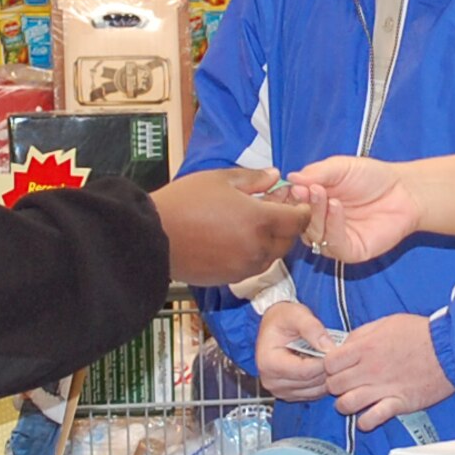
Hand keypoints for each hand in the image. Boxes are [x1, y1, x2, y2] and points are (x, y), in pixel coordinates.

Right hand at [152, 169, 311, 288]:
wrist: (154, 236)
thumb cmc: (184, 203)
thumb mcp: (220, 180)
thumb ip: (254, 178)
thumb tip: (274, 176)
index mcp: (260, 220)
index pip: (298, 219)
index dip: (301, 209)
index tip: (294, 201)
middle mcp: (257, 248)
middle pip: (288, 240)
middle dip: (286, 225)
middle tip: (274, 209)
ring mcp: (244, 266)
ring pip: (272, 255)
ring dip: (270, 241)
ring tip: (253, 224)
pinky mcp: (230, 278)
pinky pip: (253, 266)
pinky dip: (253, 254)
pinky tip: (237, 239)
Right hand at [254, 301, 334, 401]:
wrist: (275, 326)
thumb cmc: (282, 319)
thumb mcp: (296, 314)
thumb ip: (311, 328)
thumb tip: (328, 347)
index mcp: (268, 362)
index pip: (304, 371)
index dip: (325, 361)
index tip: (337, 350)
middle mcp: (271, 381)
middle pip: (311, 382)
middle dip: (329, 368)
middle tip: (340, 354)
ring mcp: (280, 390)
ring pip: (316, 391)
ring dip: (328, 376)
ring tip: (332, 358)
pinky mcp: (290, 394)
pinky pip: (315, 394)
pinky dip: (324, 382)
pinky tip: (326, 366)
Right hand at [288, 156, 422, 263]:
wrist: (404, 191)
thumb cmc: (374, 178)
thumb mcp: (341, 166)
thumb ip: (316, 172)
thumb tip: (291, 178)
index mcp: (314, 203)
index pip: (292, 205)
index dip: (289, 198)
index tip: (291, 186)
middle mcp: (321, 222)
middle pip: (298, 223)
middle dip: (301, 206)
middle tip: (308, 190)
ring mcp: (334, 238)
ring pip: (312, 236)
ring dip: (315, 215)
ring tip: (323, 195)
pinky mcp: (350, 251)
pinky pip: (333, 245)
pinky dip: (331, 226)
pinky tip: (336, 207)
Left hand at [323, 313, 453, 432]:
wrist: (452, 348)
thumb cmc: (421, 333)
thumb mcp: (386, 323)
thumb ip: (361, 335)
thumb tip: (344, 346)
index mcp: (366, 347)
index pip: (329, 363)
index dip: (329, 366)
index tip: (336, 367)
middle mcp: (371, 368)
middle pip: (334, 385)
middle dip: (335, 385)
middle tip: (346, 384)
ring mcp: (384, 388)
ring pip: (346, 404)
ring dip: (346, 404)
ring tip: (354, 400)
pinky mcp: (398, 403)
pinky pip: (371, 419)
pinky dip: (365, 421)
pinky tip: (368, 415)